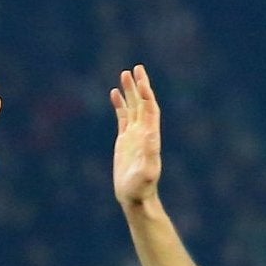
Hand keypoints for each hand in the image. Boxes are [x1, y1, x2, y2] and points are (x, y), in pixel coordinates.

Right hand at [111, 64, 164, 207]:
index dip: (146, 94)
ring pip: (133, 107)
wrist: (135, 197)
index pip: (150, 109)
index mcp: (151, 136)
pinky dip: (120, 105)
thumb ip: (150, 154)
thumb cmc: (141, 188)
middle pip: (143, 103)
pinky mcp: (125, 141)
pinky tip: (115, 93)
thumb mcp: (147, 172)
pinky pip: (123, 118)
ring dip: (130, 91)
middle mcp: (144, 132)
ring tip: (124, 74)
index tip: (140, 80)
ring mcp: (134, 135)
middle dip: (140, 85)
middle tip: (136, 68)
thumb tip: (150, 135)